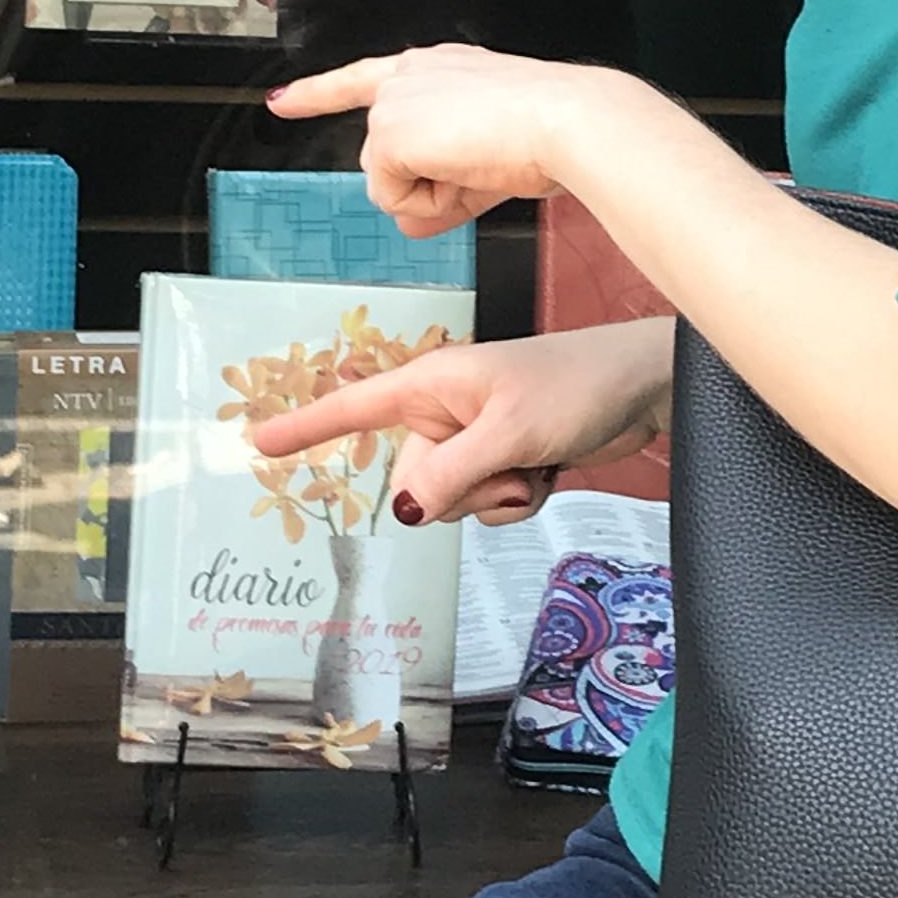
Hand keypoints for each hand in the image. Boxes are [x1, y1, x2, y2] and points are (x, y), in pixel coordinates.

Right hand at [248, 318, 674, 525]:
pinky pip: (486, 509)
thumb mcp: (509, 432)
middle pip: (413, 485)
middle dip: (462, 491)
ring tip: (535, 457)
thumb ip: (450, 476)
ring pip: (451, 505)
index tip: (255, 441)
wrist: (641, 388)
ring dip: (497, 497)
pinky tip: (548, 469)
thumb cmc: (578, 383)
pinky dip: (517, 501)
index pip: (353, 409)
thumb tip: (399, 514)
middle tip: (511, 457)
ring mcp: (474, 440)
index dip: (305, 427)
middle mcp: (445, 412)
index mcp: (432, 384)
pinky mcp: (504, 461)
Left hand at [267, 44, 598, 233]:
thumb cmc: (550, 130)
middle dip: (427, 184)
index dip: (319, 93)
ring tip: (482, 165)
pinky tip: (465, 171)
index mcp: (440, 69)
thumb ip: (445, 190)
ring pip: (389, 181)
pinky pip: (393, 198)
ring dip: (433, 192)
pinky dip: (429, 201)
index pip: (365, 79)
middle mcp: (410, 75)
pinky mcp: (388, 134)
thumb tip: (410, 226)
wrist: (566, 120)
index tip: (281, 100)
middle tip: (482, 172)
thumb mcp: (490, 164)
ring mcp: (394, 103)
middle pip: (386, 157)